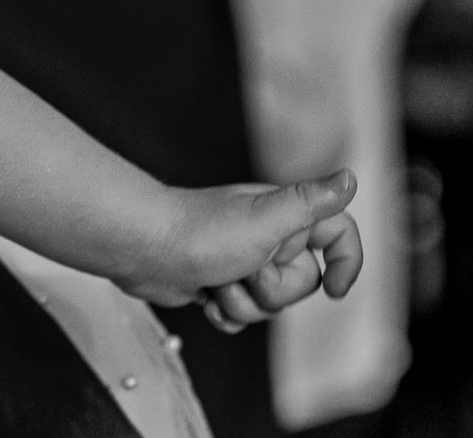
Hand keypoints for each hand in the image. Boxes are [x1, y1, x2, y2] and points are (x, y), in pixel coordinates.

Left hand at [123, 170, 363, 332]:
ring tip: (216, 281)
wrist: (140, 248)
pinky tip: (203, 297)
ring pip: (269, 304)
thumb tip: (352, 177)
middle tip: (245, 269)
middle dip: (273, 289)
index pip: (336, 233)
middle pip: (302, 283)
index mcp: (283, 215)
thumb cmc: (200, 232)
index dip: (345, 261)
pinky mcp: (216, 281)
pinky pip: (240, 315)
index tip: (334, 290)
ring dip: (243, 302)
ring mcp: (239, 260)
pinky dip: (224, 313)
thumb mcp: (266, 218)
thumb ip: (311, 202)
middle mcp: (264, 236)